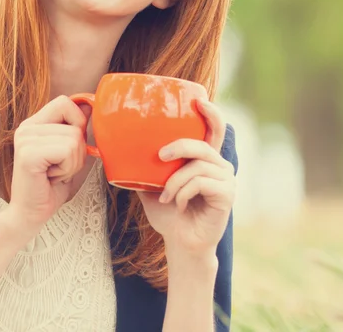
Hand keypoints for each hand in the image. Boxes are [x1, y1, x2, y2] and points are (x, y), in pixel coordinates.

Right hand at [6, 95, 87, 235]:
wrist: (30, 214)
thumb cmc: (50, 186)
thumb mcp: (68, 152)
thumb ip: (75, 127)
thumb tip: (90, 105)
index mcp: (34, 123)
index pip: (64, 102)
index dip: (78, 121)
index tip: (72, 145)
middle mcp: (26, 127)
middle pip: (75, 123)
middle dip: (78, 150)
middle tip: (60, 166)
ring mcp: (25, 139)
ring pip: (74, 139)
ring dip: (73, 163)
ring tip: (55, 173)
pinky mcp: (28, 154)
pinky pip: (67, 151)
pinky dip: (67, 168)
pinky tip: (51, 177)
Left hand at [137, 99, 235, 255]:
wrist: (179, 242)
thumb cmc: (168, 213)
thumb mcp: (151, 185)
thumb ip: (144, 166)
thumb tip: (115, 149)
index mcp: (204, 159)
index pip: (213, 130)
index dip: (210, 113)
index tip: (198, 100)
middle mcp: (219, 165)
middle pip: (202, 144)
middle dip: (179, 146)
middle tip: (160, 156)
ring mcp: (226, 180)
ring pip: (197, 166)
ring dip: (175, 182)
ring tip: (166, 196)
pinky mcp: (227, 194)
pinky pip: (201, 182)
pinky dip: (183, 193)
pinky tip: (179, 205)